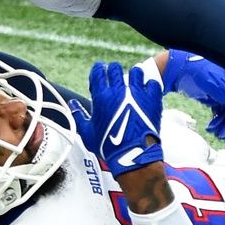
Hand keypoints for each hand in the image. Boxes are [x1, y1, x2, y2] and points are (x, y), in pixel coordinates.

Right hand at [86, 60, 166, 178]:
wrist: (133, 155)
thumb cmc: (109, 146)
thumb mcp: (88, 133)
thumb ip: (79, 116)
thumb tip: (73, 105)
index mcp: (101, 96)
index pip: (98, 72)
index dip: (98, 70)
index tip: (100, 71)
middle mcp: (119, 91)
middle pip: (116, 68)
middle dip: (114, 70)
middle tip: (115, 77)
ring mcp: (137, 93)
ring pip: (136, 72)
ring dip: (133, 76)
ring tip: (132, 83)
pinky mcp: (152, 98)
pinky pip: (152, 83)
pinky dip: (149, 86)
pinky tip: (146, 92)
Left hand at [161, 51, 224, 140]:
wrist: (176, 69)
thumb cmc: (199, 70)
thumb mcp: (218, 87)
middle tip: (224, 135)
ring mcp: (224, 91)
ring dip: (224, 124)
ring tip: (214, 133)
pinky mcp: (214, 96)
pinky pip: (220, 112)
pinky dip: (217, 120)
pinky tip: (211, 127)